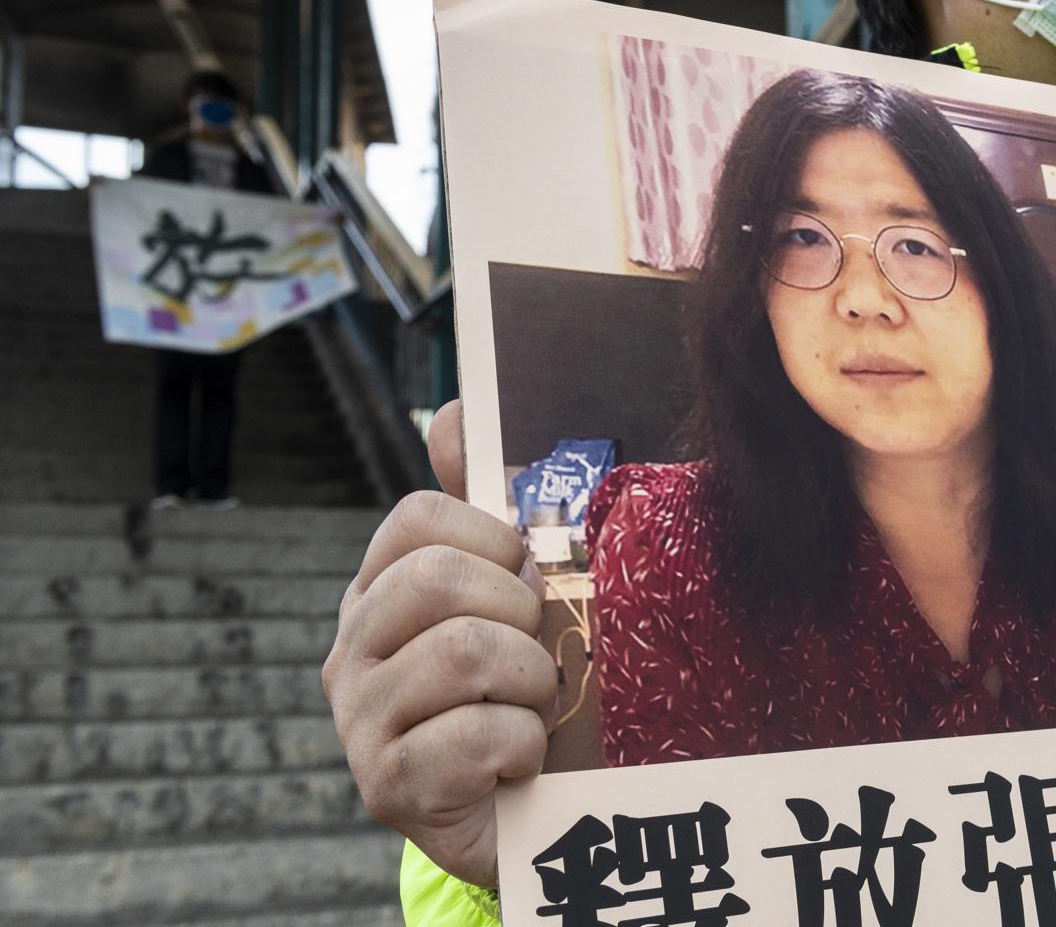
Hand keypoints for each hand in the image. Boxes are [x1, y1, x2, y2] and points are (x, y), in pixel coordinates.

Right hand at [323, 399, 556, 886]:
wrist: (528, 815)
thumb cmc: (520, 692)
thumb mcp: (512, 595)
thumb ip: (485, 508)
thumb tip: (455, 407)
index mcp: (379, 592)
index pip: (418, 518)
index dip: (492, 538)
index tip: (524, 579)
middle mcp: (352, 650)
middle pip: (438, 579)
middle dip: (518, 613)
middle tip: (536, 654)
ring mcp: (360, 721)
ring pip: (465, 653)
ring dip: (532, 680)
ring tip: (533, 706)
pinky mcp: (389, 787)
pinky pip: (478, 736)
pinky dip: (524, 744)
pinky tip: (519, 759)